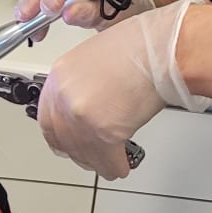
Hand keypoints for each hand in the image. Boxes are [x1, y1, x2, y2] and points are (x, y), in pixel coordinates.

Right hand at [15, 0, 154, 41]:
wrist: (137, 11)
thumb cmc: (132, 7)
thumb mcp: (116, 14)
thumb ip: (92, 13)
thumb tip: (69, 13)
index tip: (51, 8)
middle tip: (28, 16)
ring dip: (33, 2)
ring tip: (24, 21)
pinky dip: (37, 8)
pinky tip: (31, 22)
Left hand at [37, 0, 211, 179]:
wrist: (163, 49)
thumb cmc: (141, 46)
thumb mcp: (97, 58)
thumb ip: (84, 84)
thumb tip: (90, 104)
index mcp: (61, 74)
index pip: (48, 116)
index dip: (60, 134)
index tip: (68, 142)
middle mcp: (65, 95)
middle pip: (63, 139)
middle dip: (79, 152)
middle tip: (92, 155)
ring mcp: (82, 115)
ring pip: (84, 154)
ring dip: (98, 161)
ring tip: (112, 160)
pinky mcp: (104, 132)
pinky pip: (107, 161)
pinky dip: (115, 166)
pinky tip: (121, 165)